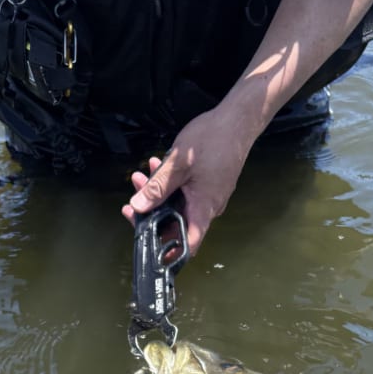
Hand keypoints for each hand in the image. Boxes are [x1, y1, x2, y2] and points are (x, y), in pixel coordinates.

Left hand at [121, 108, 252, 256]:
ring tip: (143, 174)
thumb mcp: (178, 164)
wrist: (238, 120)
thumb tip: (139, 206)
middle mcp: (209, 207)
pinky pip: (186, 192)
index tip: (151, 249)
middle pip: (177, 222)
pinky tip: (160, 167)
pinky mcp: (209, 184)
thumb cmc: (214, 139)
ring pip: (179, 203)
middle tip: (134, 199)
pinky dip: (171, 184)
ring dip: (159, 193)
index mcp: (204, 208)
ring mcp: (210, 195)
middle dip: (153, 211)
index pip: (187, 244)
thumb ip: (157, 188)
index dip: (169, 253)